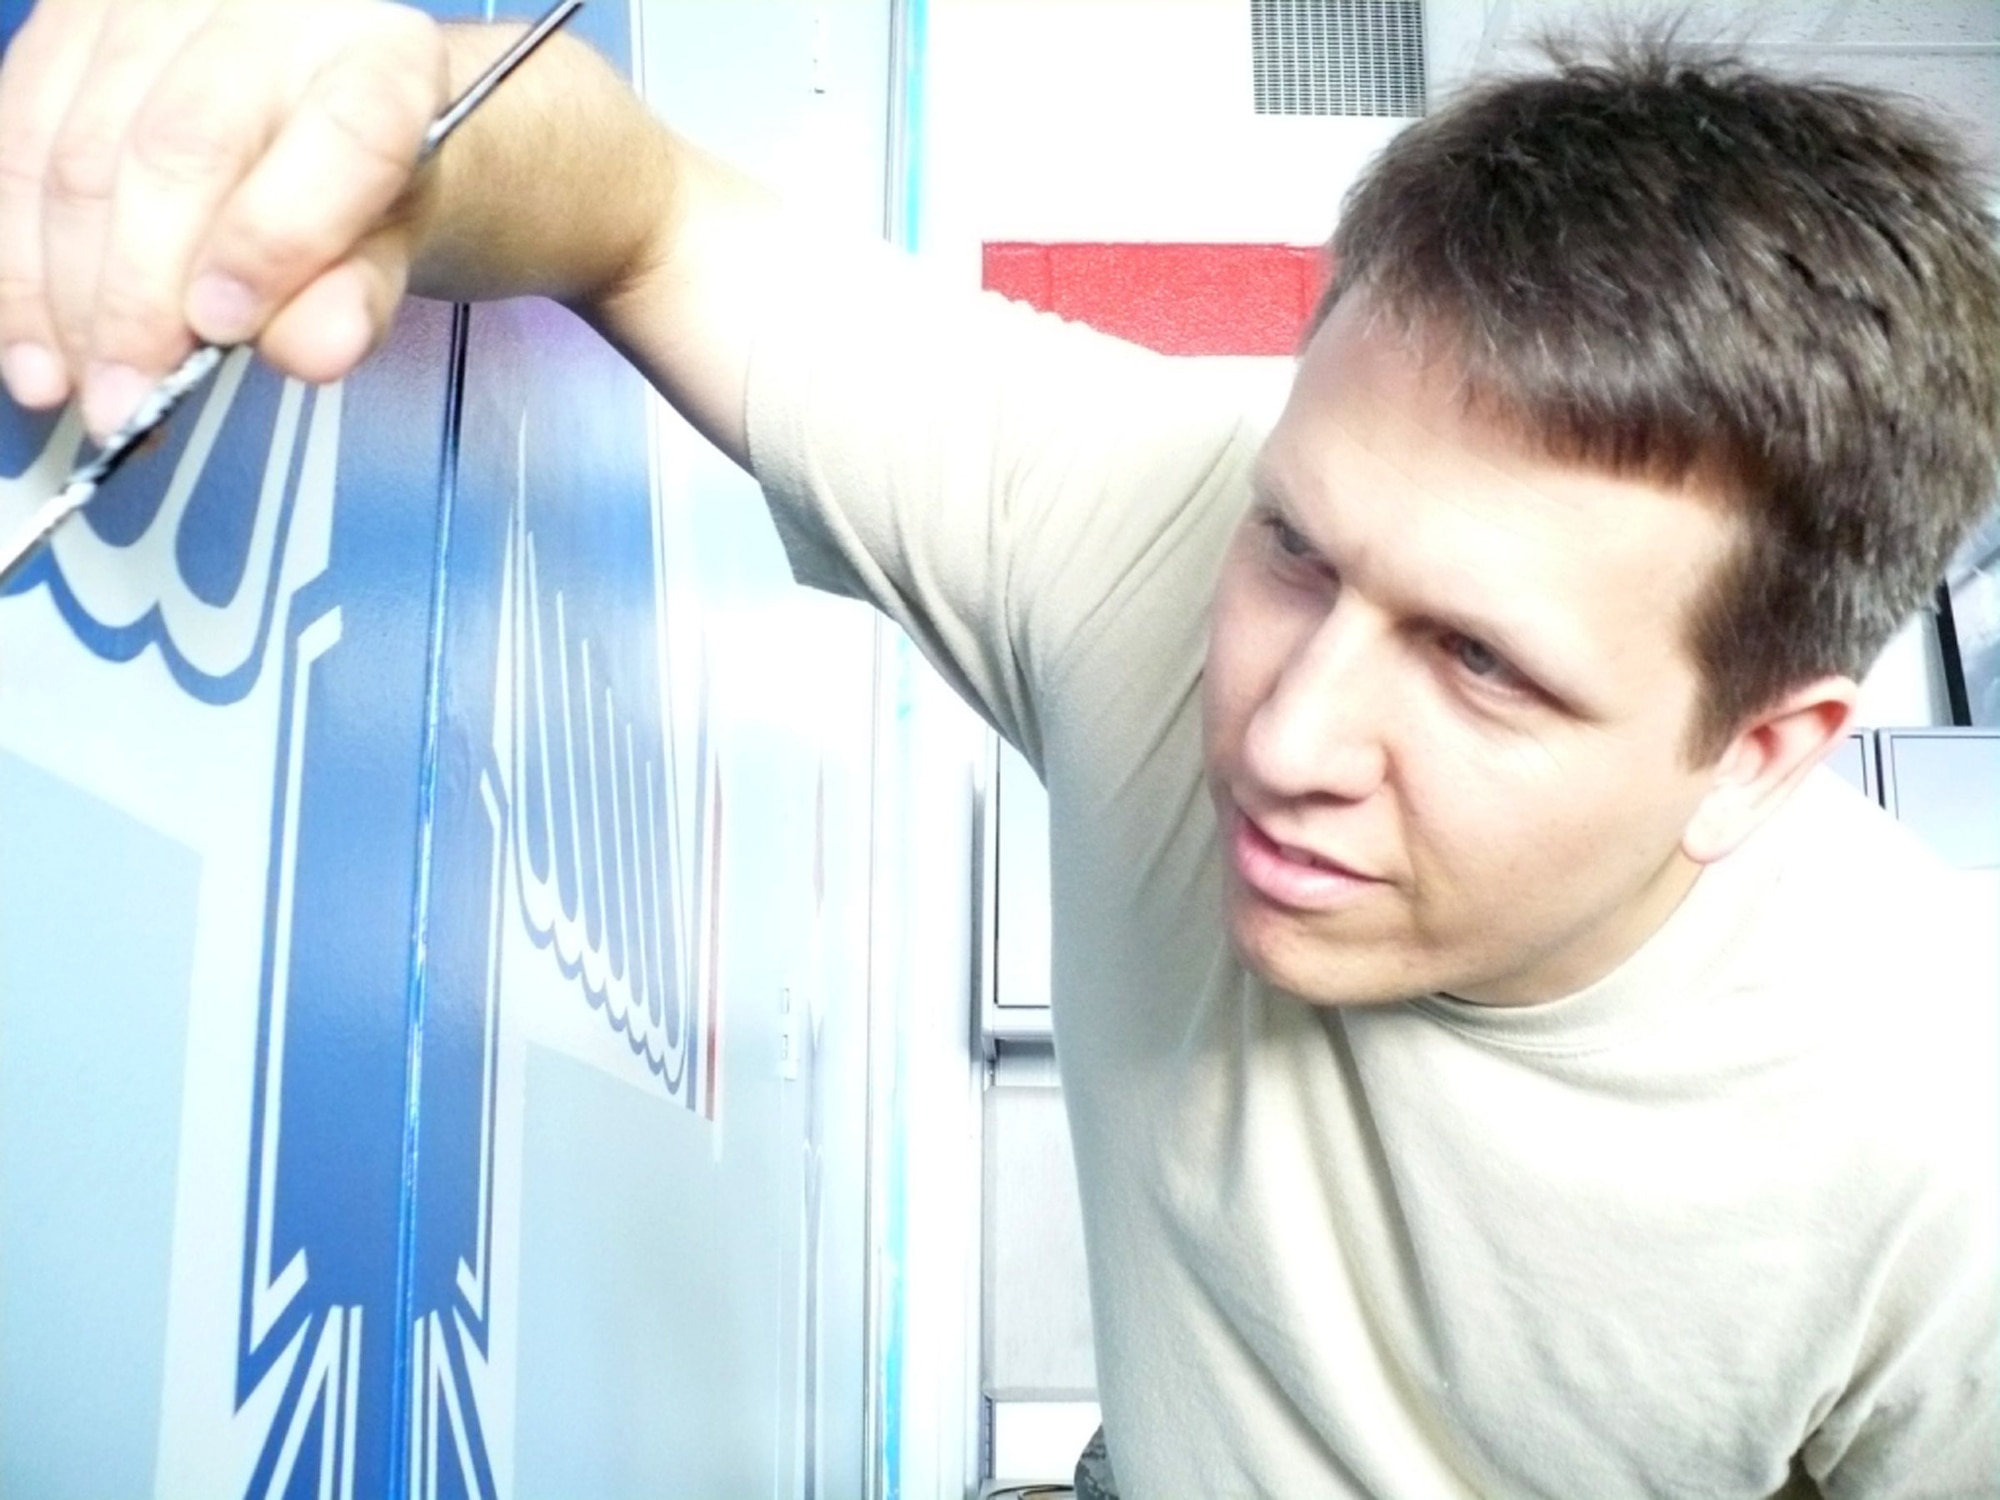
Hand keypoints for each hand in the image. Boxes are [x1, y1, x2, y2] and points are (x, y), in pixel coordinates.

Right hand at [0, 0, 448, 438]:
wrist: (315, 108)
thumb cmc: (361, 186)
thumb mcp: (391, 247)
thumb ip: (359, 295)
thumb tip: (310, 353)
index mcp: (379, 62)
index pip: (345, 137)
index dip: (274, 242)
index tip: (222, 332)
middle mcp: (268, 10)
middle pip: (179, 152)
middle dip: (139, 299)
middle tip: (129, 403)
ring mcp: (153, 7)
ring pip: (77, 154)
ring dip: (63, 293)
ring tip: (78, 390)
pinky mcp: (67, 23)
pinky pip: (15, 143)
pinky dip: (14, 259)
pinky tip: (31, 343)